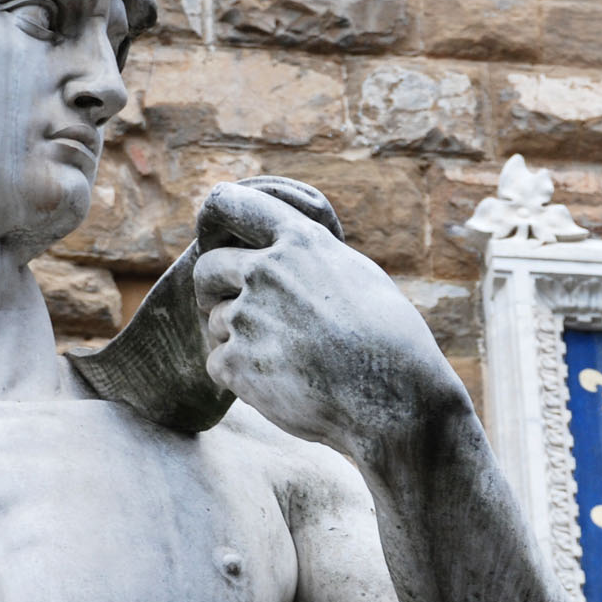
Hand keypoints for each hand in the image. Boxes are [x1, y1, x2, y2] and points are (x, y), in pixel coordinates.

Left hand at [191, 181, 465, 458]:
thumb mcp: (357, 275)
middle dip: (213, 289)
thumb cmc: (389, 339)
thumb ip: (311, 259)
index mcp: (299, 242)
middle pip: (207, 269)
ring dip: (239, 341)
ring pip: (217, 323)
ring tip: (285, 361)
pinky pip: (218, 364)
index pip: (231, 205)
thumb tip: (284, 256)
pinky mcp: (237, 362)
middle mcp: (266, 271)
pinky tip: (279, 385)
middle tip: (225, 307)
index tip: (217, 239)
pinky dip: (240, 378)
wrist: (393, 396)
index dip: (217, 220)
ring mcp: (247, 316)